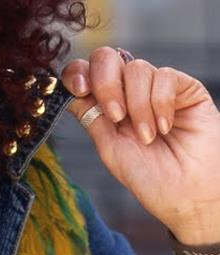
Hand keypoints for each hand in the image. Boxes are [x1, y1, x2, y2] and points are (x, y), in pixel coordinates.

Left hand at [61, 47, 219, 244]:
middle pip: (106, 57)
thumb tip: (66, 91)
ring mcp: (157, 88)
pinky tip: (165, 127)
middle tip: (116, 116)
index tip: (79, 90)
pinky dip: (160, 102)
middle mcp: (129, 91)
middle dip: (106, 84)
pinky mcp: (187, 90)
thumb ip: (90, 116)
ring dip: (137, 104)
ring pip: (136, 68)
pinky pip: (165, 76)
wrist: (188, 197)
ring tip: (147, 136)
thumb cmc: (150, 177)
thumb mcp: (109, 146)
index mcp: (106, 102)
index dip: (77, 72)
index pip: (84, 71)